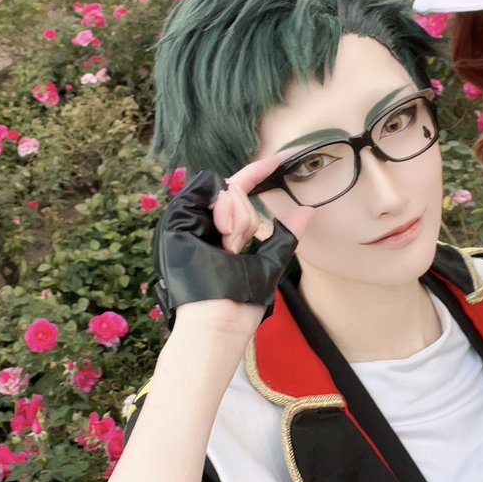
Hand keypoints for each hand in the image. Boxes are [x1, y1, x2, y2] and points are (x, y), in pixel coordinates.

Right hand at [151, 157, 298, 330]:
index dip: (257, 175)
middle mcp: (203, 225)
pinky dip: (224, 206)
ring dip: (238, 215)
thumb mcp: (268, 262)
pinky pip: (204, 189)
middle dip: (248, 216)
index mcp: (220, 233)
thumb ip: (283, 235)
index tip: (278, 160)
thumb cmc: (242, 302)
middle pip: (234, 191)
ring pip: (222, 190)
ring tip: (232, 245)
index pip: (239, 193)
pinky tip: (226, 232)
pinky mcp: (176, 222)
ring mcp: (188, 223)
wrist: (219, 321)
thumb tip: (307, 211)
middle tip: (240, 246)